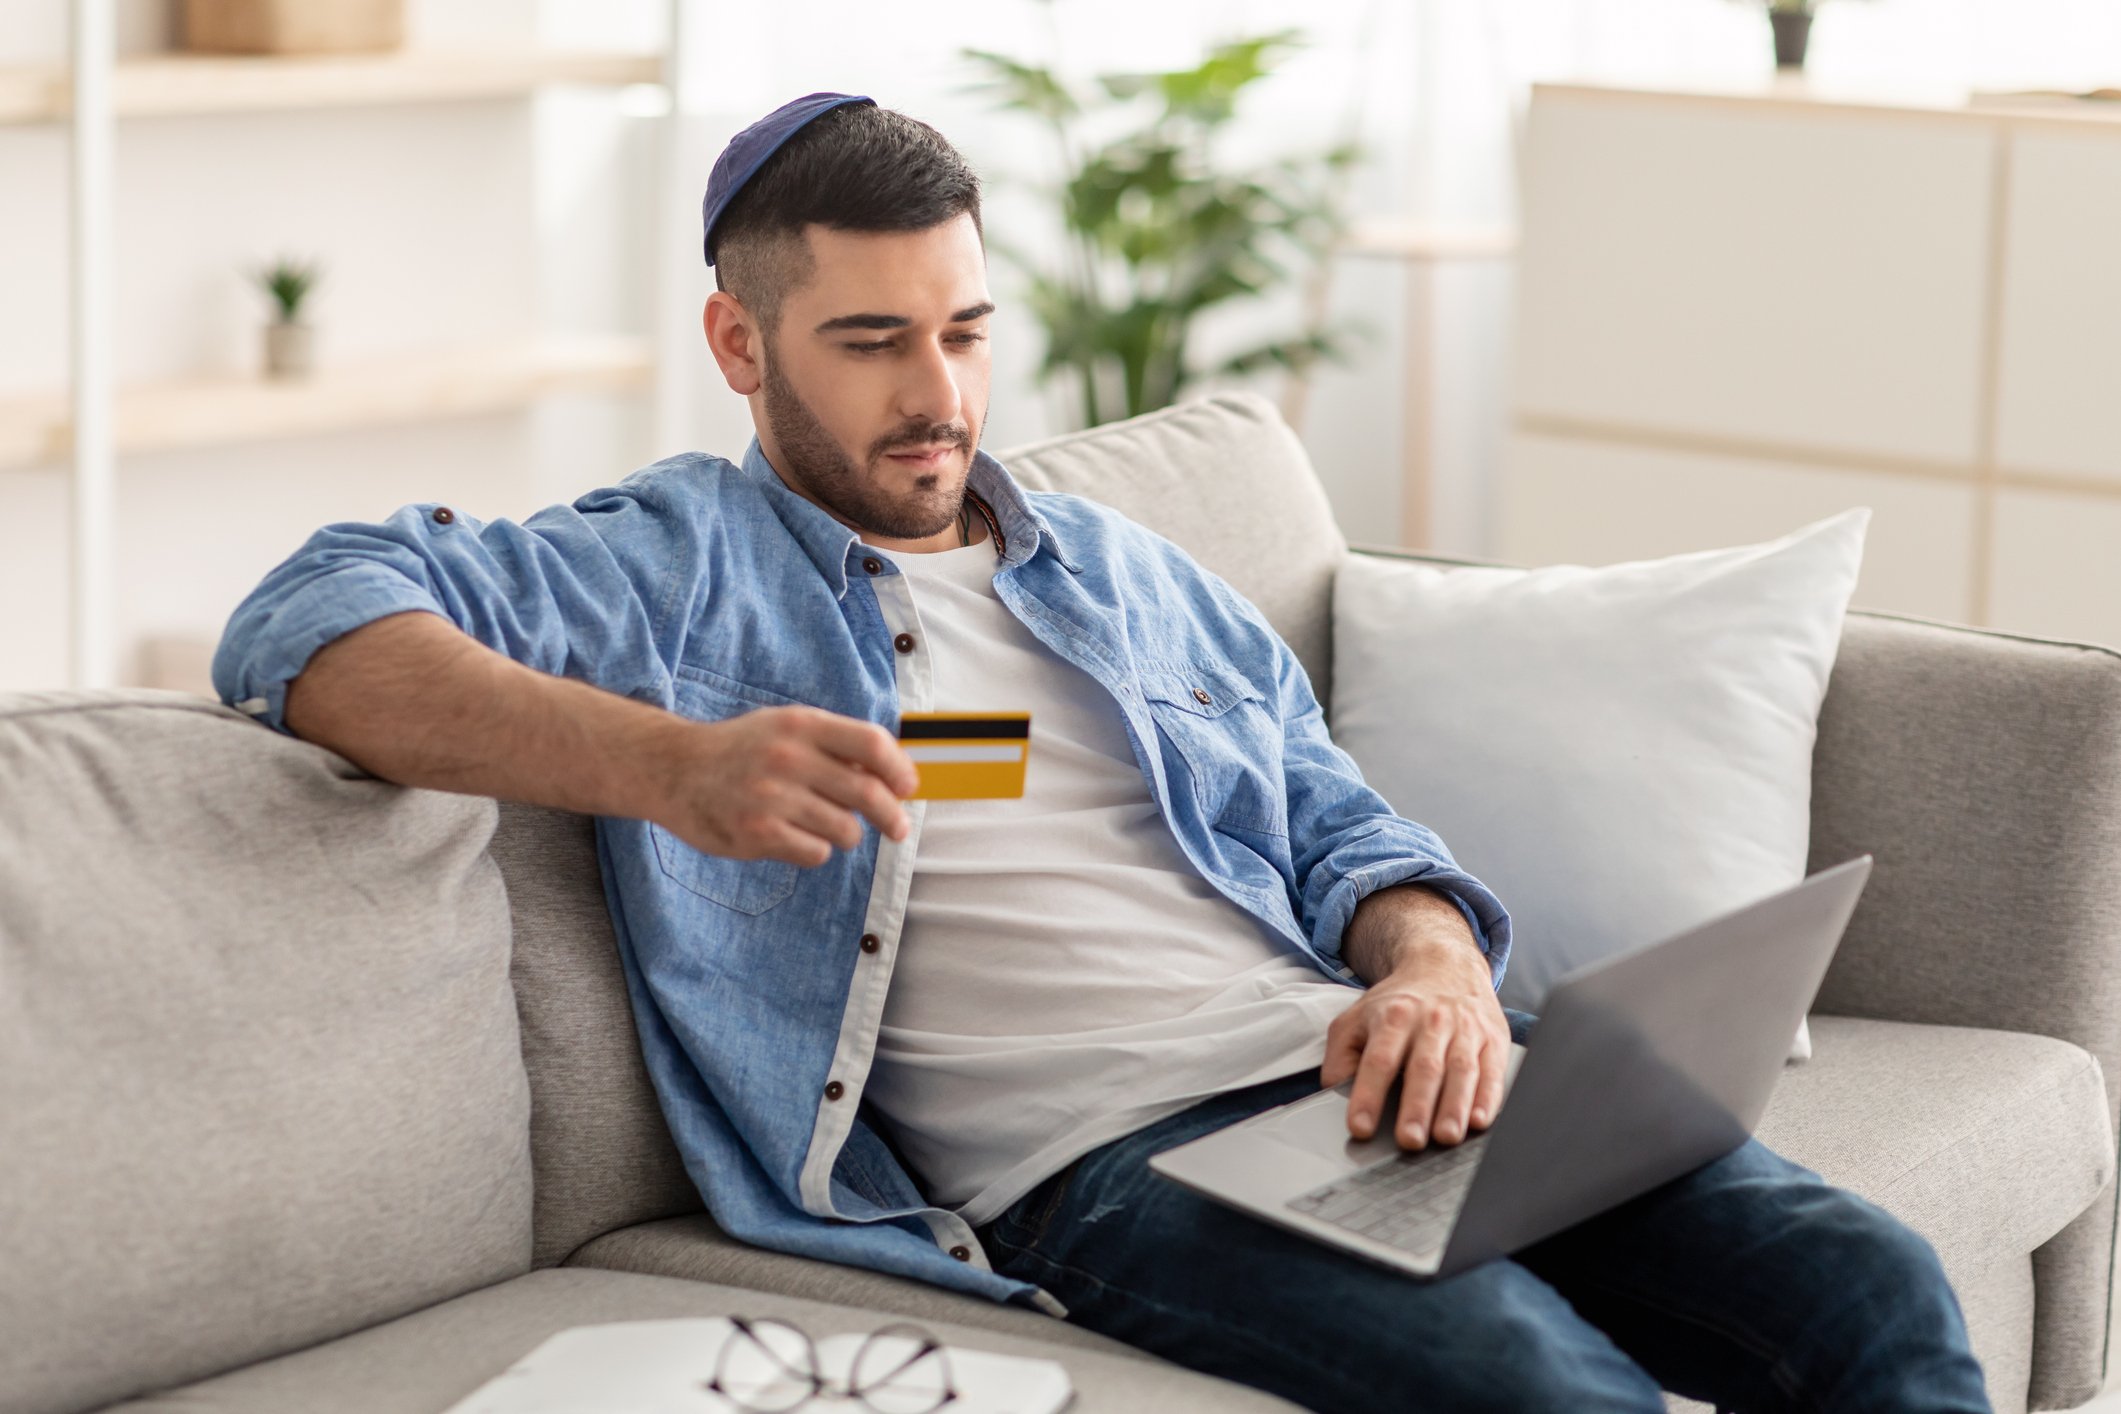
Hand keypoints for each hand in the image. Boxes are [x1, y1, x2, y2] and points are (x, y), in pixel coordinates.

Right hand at [654, 706, 916, 866]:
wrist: (673, 769)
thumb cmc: (740, 750)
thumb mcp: (784, 728)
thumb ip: (834, 744)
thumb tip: (894, 772)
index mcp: (800, 725)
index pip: (871, 743)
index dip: (899, 769)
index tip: (908, 788)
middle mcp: (787, 757)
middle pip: (867, 792)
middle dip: (892, 816)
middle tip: (898, 828)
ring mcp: (771, 797)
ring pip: (846, 830)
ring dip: (844, 834)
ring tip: (819, 824)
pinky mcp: (757, 833)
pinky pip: (816, 853)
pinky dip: (814, 850)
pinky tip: (792, 836)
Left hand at [1321, 933, 1508, 1149]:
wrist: (1446, 966)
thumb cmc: (1398, 1004)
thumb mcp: (1357, 1018)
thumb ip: (1340, 1055)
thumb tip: (1333, 1092)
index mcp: (1393, 1017)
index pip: (1378, 1060)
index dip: (1368, 1094)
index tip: (1360, 1127)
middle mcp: (1431, 1022)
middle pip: (1424, 1067)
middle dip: (1417, 1107)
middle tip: (1409, 1141)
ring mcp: (1465, 1029)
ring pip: (1461, 1070)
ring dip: (1454, 1107)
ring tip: (1446, 1137)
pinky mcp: (1493, 1039)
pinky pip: (1493, 1070)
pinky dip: (1488, 1098)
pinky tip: (1479, 1120)